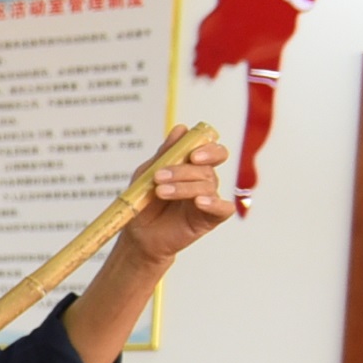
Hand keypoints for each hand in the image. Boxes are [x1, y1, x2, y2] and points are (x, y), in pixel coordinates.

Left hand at [120, 134, 241, 261]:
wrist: (138, 234)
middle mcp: (205, 180)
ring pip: (207, 186)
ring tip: (160, 192)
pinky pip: (223, 208)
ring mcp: (210, 199)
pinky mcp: (212, 218)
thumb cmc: (145, 202)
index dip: (208, 149)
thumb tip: (181, 128)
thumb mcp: (149, 173)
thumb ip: (166, 152)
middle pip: (207, 168)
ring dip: (182, 187)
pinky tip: (199, 202)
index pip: (213, 150)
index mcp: (194, 166)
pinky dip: (214, 203)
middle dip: (185, 170)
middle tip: (161, 176)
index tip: (192, 154)